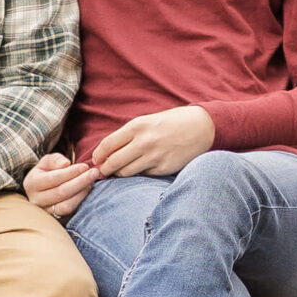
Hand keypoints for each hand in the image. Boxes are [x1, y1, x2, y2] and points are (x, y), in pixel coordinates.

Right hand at [23, 150, 97, 218]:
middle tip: (94, 173)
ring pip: (66, 205)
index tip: (85, 166)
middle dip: (80, 181)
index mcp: (31, 184)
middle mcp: (36, 200)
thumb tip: (65, 164)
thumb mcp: (46, 163)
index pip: (53, 178)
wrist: (42, 191)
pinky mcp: (55, 219)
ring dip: (82, 193)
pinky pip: (69, 212)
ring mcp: (45, 212)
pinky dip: (80, 201)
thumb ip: (54, 159)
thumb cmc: (46, 174)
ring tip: (91, 181)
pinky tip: (87, 190)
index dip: (71, 172)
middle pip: (61, 192)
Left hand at [88, 105, 216, 177]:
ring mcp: (154, 157)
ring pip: (126, 173)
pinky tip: (142, 168)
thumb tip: (106, 152)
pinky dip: (139, 173)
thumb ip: (127, 135)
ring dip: (119, 173)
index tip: (96, 160)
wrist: (200, 127)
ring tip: (120, 171)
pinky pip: (143, 175)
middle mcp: (144, 142)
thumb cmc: (170, 123)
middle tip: (103, 171)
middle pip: (113, 162)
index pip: (107, 145)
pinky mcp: (164, 168)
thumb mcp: (147, 121)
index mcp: (137, 126)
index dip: (98, 156)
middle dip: (105, 169)